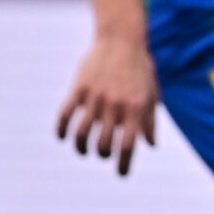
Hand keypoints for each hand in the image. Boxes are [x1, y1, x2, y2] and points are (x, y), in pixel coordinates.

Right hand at [55, 31, 158, 175]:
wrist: (122, 38)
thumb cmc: (141, 68)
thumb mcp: (152, 93)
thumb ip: (151, 120)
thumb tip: (150, 145)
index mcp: (136, 108)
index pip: (128, 145)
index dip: (124, 165)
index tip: (121, 175)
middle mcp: (116, 105)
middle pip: (103, 143)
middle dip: (102, 154)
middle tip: (101, 153)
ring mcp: (96, 96)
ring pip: (82, 133)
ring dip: (81, 147)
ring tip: (83, 150)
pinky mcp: (79, 88)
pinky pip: (66, 113)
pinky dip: (61, 129)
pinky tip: (62, 137)